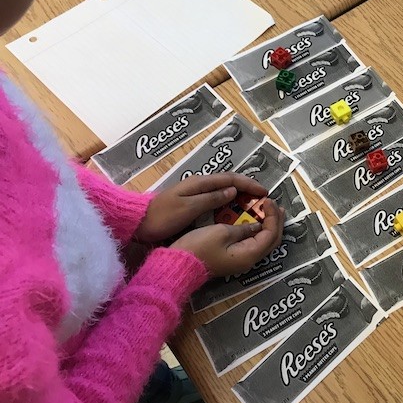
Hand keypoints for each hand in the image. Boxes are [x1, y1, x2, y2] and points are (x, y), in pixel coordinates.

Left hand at [137, 173, 268, 242]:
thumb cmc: (163, 216)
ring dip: (239, 196)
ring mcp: (195, 194)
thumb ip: (212, 198)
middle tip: (262, 200)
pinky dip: (228, 203)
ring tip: (252, 206)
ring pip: (223, 191)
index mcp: (200, 183)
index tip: (264, 193)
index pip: (231, 179)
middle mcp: (199, 185)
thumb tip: (233, 191)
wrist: (138, 224)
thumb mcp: (189, 208)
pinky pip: (216, 200)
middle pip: (229, 183)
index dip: (249, 184)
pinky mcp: (191, 204)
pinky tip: (232, 212)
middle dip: (247, 189)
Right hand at [170, 198, 285, 276]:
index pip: (270, 234)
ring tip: (269, 211)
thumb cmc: (199, 247)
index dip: (272, 216)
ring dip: (268, 226)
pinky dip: (258, 232)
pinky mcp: (234, 259)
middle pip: (271, 240)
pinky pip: (253, 244)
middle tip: (276, 205)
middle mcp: (250, 260)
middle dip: (276, 221)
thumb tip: (257, 225)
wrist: (179, 265)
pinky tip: (255, 222)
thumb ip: (243, 228)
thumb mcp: (221, 232)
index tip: (269, 200)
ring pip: (264, 243)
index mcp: (249, 254)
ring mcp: (242, 261)